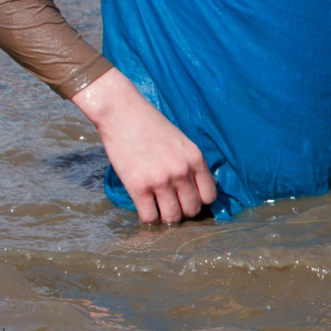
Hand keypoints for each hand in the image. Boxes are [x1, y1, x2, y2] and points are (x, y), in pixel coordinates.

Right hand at [72, 69, 217, 225]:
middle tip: (171, 206)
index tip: (188, 200)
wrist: (122, 113)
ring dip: (166, 217)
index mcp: (195, 159)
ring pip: (172, 217)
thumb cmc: (150, 125)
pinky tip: (144, 208)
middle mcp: (181, 172)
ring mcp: (160, 180)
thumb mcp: (181, 141)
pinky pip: (149, 217)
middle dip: (183, 212)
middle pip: (192, 210)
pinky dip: (148, 218)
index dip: (199, 202)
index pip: (209, 196)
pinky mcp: (138, 187)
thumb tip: (207, 184)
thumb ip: (193, 164)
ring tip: (158, 210)